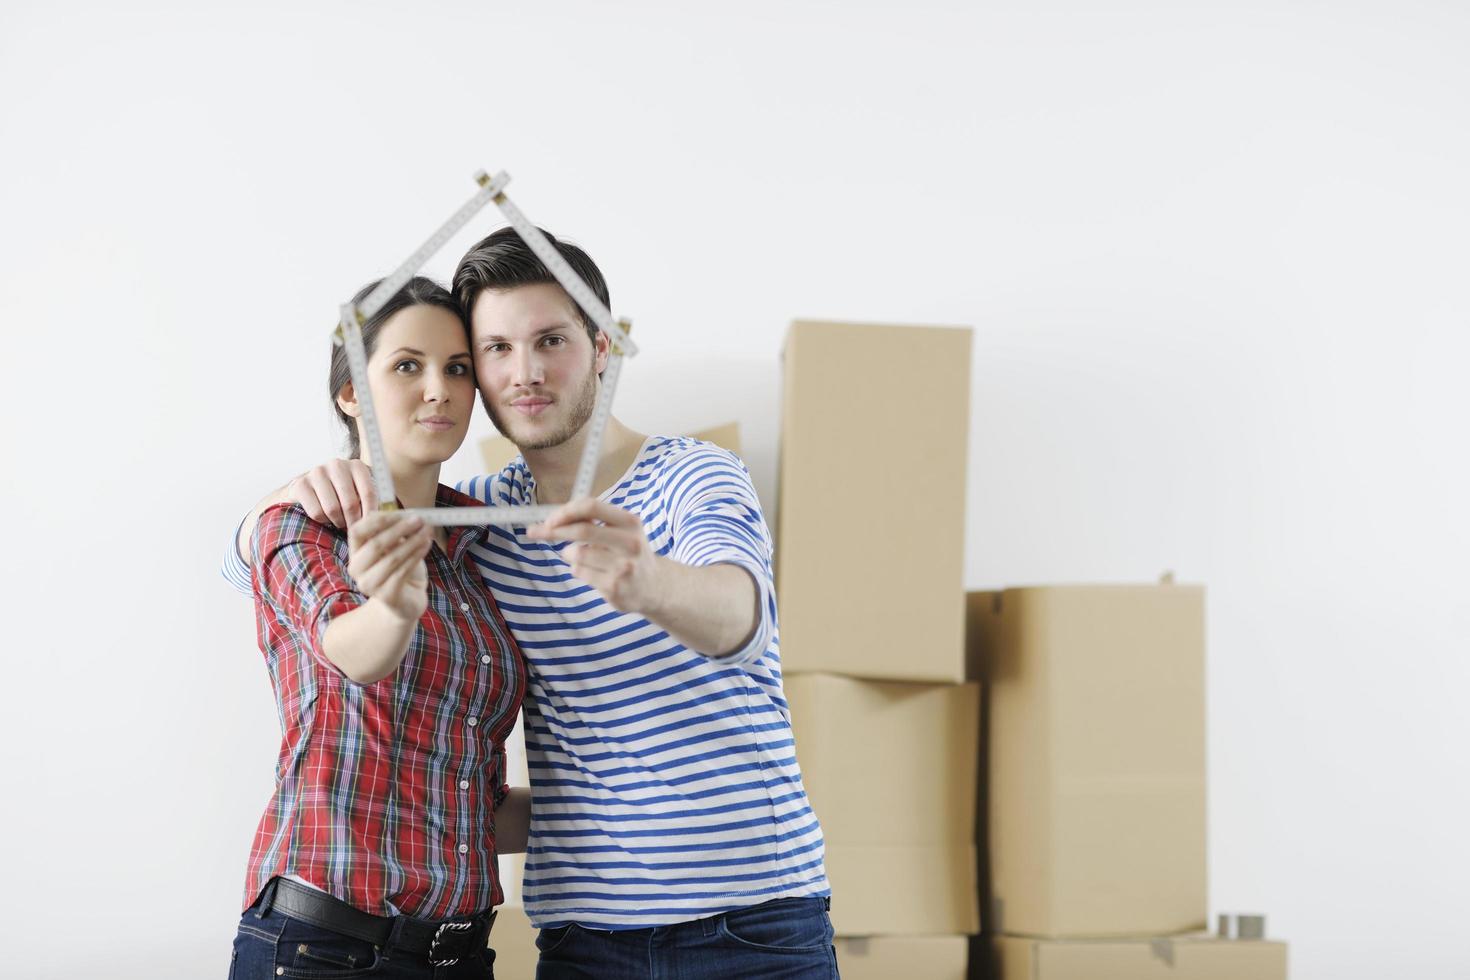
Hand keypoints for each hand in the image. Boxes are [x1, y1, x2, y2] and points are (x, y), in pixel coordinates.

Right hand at [289, 459, 376, 527]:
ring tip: (341, 522)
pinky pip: (316, 512)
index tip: (370, 527)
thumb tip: (383, 518)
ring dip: (338, 522)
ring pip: (332, 509)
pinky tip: (326, 517)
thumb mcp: (361, 492)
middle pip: (350, 504)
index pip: (369, 493)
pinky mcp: (301, 484)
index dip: (370, 514)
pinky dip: (323, 520)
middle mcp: (337, 465)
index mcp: (357, 466)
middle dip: (353, 522)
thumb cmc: (344, 494)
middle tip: (354, 529)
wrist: (311, 488)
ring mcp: (317, 473)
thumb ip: (373, 501)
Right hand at [347, 512, 430, 622]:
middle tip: (420, 520)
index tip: (402, 513)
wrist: (406, 601)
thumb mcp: (396, 547)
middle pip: (375, 544)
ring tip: (428, 532)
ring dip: (412, 542)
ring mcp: (369, 585)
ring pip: (392, 558)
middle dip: (400, 529)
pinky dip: (416, 556)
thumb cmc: (400, 570)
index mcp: (355, 552)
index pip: (357, 531)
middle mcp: (357, 569)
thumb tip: (408, 514)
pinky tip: (427, 545)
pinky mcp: (386, 596)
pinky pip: (402, 572)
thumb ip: (395, 531)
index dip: (379, 520)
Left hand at [528, 497, 663, 615]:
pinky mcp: (613, 587)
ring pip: (577, 554)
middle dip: (554, 530)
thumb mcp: (622, 531)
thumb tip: (555, 517)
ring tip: (580, 557)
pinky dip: (578, 569)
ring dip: (569, 554)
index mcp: (630, 522)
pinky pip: (580, 572)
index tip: (550, 518)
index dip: (567, 510)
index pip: (592, 506)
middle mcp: (629, 543)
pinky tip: (593, 572)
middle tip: (536, 531)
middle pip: (582, 530)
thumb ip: (594, 521)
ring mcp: (622, 567)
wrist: (655, 587)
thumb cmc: (629, 553)